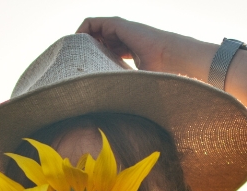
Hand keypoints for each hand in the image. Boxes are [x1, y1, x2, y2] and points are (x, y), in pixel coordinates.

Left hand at [75, 17, 214, 78]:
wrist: (172, 58)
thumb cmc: (161, 74)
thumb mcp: (137, 83)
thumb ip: (126, 89)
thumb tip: (118, 113)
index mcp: (127, 50)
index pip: (105, 50)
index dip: (93, 58)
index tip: (85, 71)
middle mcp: (122, 39)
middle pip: (96, 39)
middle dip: (84, 49)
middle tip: (75, 65)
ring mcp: (119, 30)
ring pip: (92, 30)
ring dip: (80, 40)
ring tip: (74, 55)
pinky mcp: (116, 24)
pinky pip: (92, 22)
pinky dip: (82, 30)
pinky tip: (79, 45)